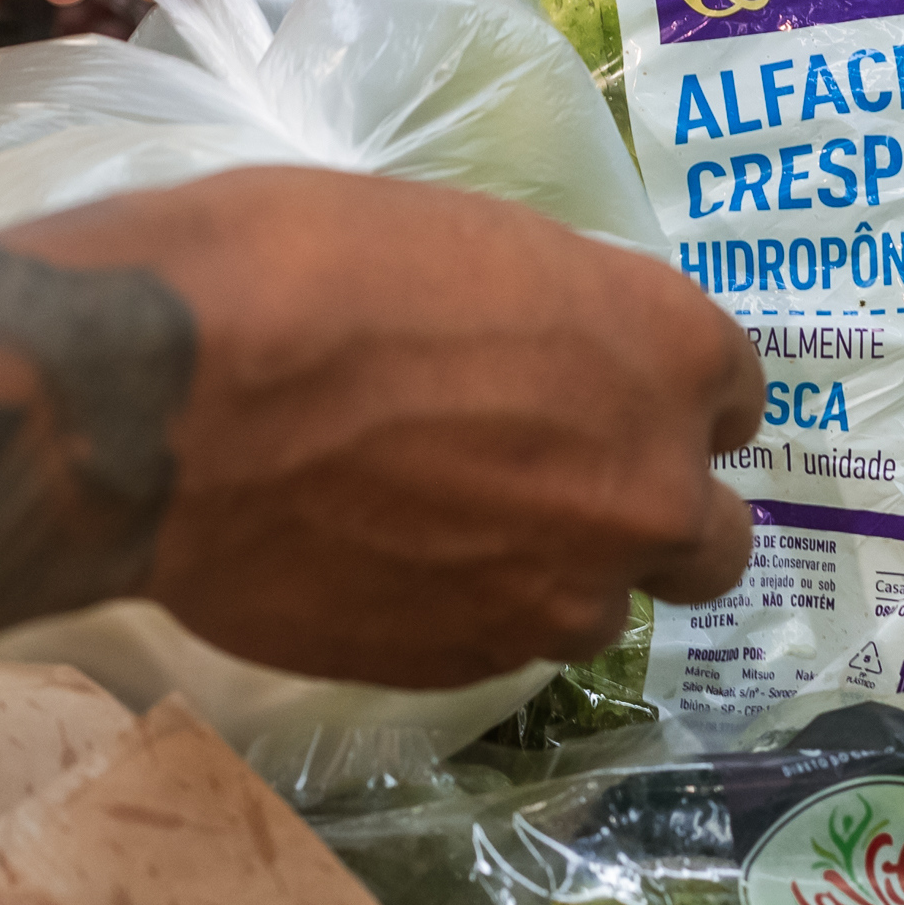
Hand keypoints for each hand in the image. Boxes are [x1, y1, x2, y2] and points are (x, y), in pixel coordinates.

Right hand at [8, 171, 764, 687]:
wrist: (170, 400)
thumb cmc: (299, 267)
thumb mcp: (457, 238)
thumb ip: (541, 317)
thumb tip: (534, 353)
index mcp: (663, 351)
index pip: (733, 392)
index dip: (669, 394)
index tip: (617, 392)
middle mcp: (644, 488)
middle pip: (709, 538)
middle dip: (649, 513)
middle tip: (556, 483)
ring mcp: (560, 594)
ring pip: (600, 607)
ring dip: (551, 573)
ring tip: (441, 528)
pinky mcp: (467, 666)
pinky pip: (500, 646)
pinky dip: (463, 612)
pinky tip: (382, 564)